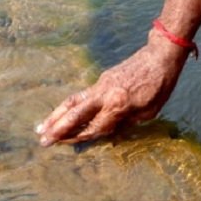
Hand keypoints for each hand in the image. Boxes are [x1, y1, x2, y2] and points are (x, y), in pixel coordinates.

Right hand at [37, 38, 188, 145]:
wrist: (159, 56)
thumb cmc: (159, 87)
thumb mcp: (149, 112)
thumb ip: (126, 122)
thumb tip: (109, 132)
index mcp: (118, 105)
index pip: (95, 127)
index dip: (81, 137)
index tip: (66, 144)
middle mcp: (104, 95)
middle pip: (75, 114)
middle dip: (58, 128)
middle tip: (43, 140)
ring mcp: (100, 85)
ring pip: (72, 102)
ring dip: (55, 115)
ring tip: (41, 127)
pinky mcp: (101, 79)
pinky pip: (81, 95)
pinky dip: (68, 106)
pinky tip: (60, 114)